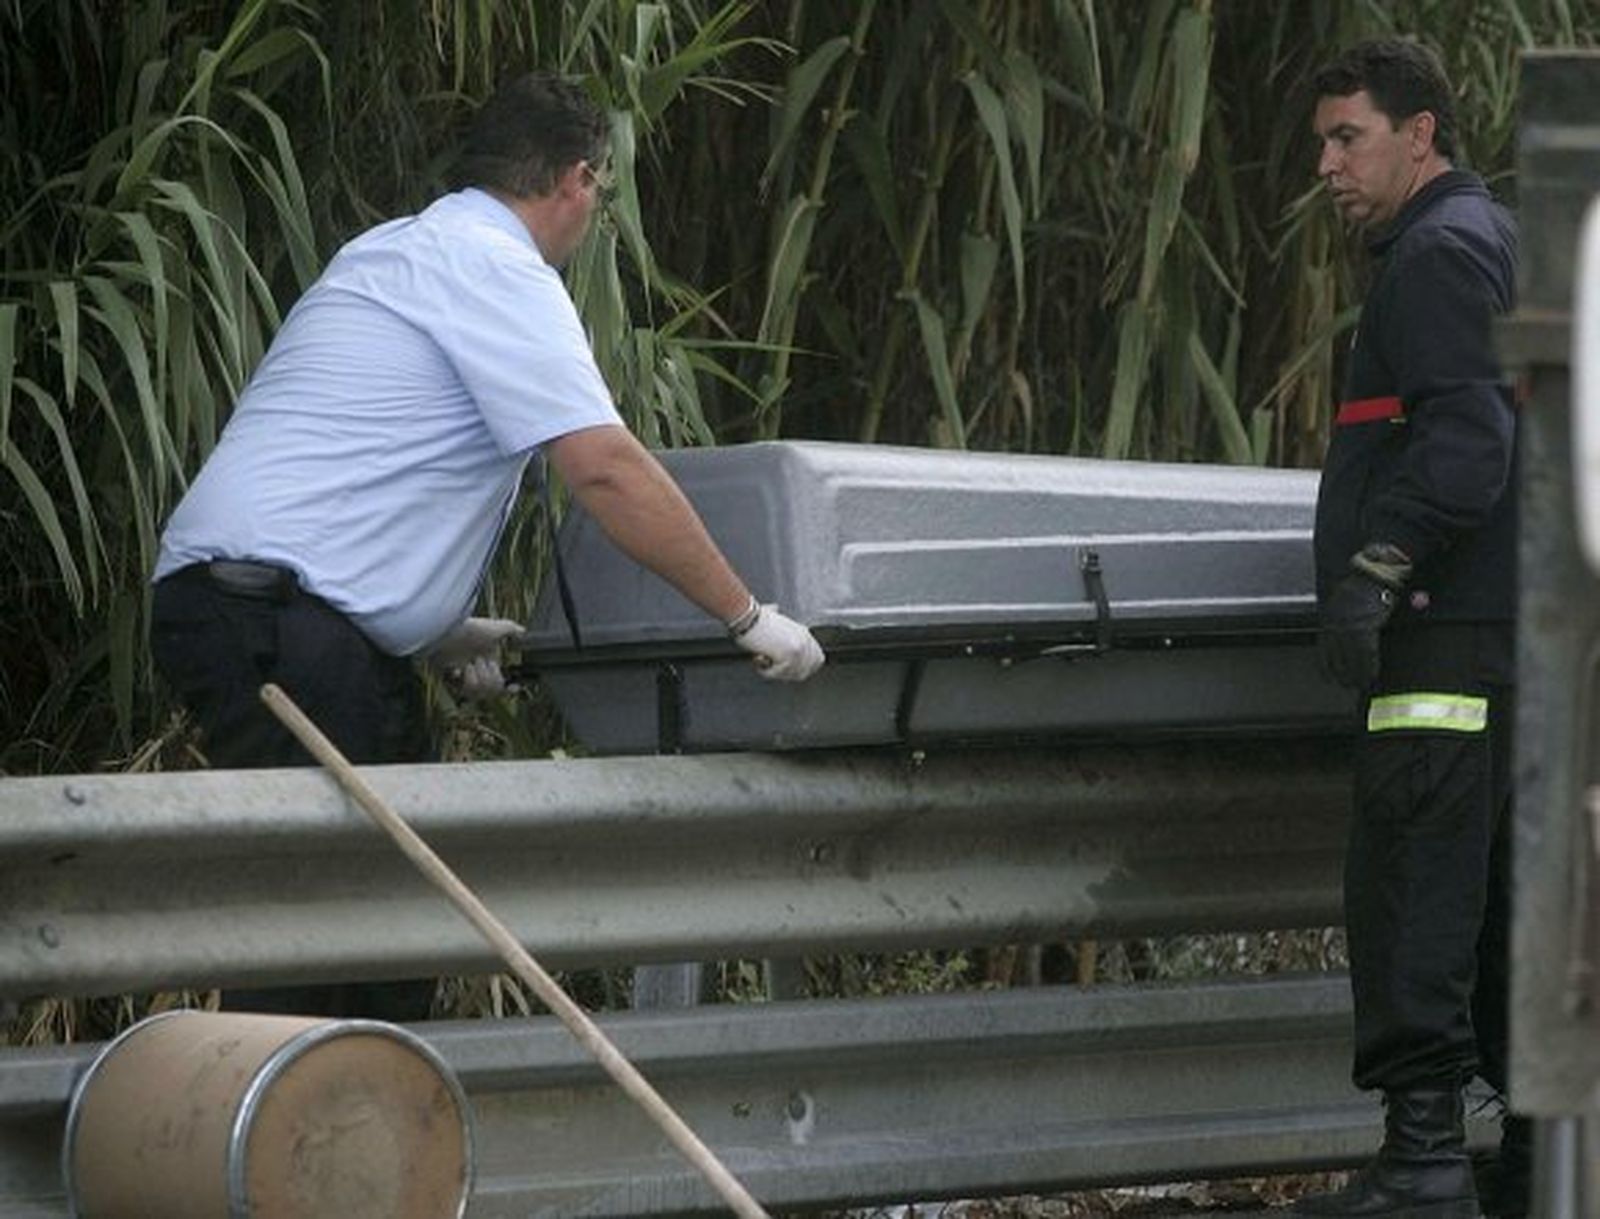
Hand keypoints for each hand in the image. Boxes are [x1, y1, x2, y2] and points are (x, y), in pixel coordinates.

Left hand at [426, 617, 523, 701]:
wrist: (448, 632)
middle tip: (481, 663)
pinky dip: (463, 680)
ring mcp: (464, 677)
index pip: (502, 683)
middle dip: (491, 677)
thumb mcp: (497, 627)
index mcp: (489, 661)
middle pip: (494, 690)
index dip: (509, 689)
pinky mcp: (450, 681)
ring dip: (476, 677)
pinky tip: (458, 670)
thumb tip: (523, 632)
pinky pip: (463, 691)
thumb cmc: (471, 628)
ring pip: (480, 692)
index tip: (515, 687)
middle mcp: (478, 671)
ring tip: (468, 664)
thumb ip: (513, 630)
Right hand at [732, 604, 824, 681]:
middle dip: (787, 674)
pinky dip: (765, 671)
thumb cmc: (755, 620)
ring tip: (761, 660)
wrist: (746, 616)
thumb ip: (784, 631)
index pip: (817, 660)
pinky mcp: (790, 655)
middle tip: (771, 667)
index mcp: (804, 633)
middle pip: (806, 671)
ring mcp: (799, 648)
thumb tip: (780, 620)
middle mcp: (805, 641)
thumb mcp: (777, 624)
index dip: (802, 669)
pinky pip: (779, 674)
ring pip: (791, 675)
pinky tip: (757, 659)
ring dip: (774, 673)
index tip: (786, 670)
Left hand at [1318, 543, 1410, 689]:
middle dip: (1342, 675)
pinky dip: (1369, 667)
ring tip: (1362, 685)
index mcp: (1328, 618)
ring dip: (1357, 675)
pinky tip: (1371, 676)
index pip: (1323, 650)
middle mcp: (1335, 624)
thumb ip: (1341, 619)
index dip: (1327, 668)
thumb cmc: (1362, 585)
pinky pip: (1366, 654)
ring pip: (1351, 660)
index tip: (1331, 679)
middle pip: (1335, 658)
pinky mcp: (1365, 626)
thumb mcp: (1342, 601)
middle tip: (1349, 686)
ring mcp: (1349, 626)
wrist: (1373, 571)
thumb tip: (1345, 636)